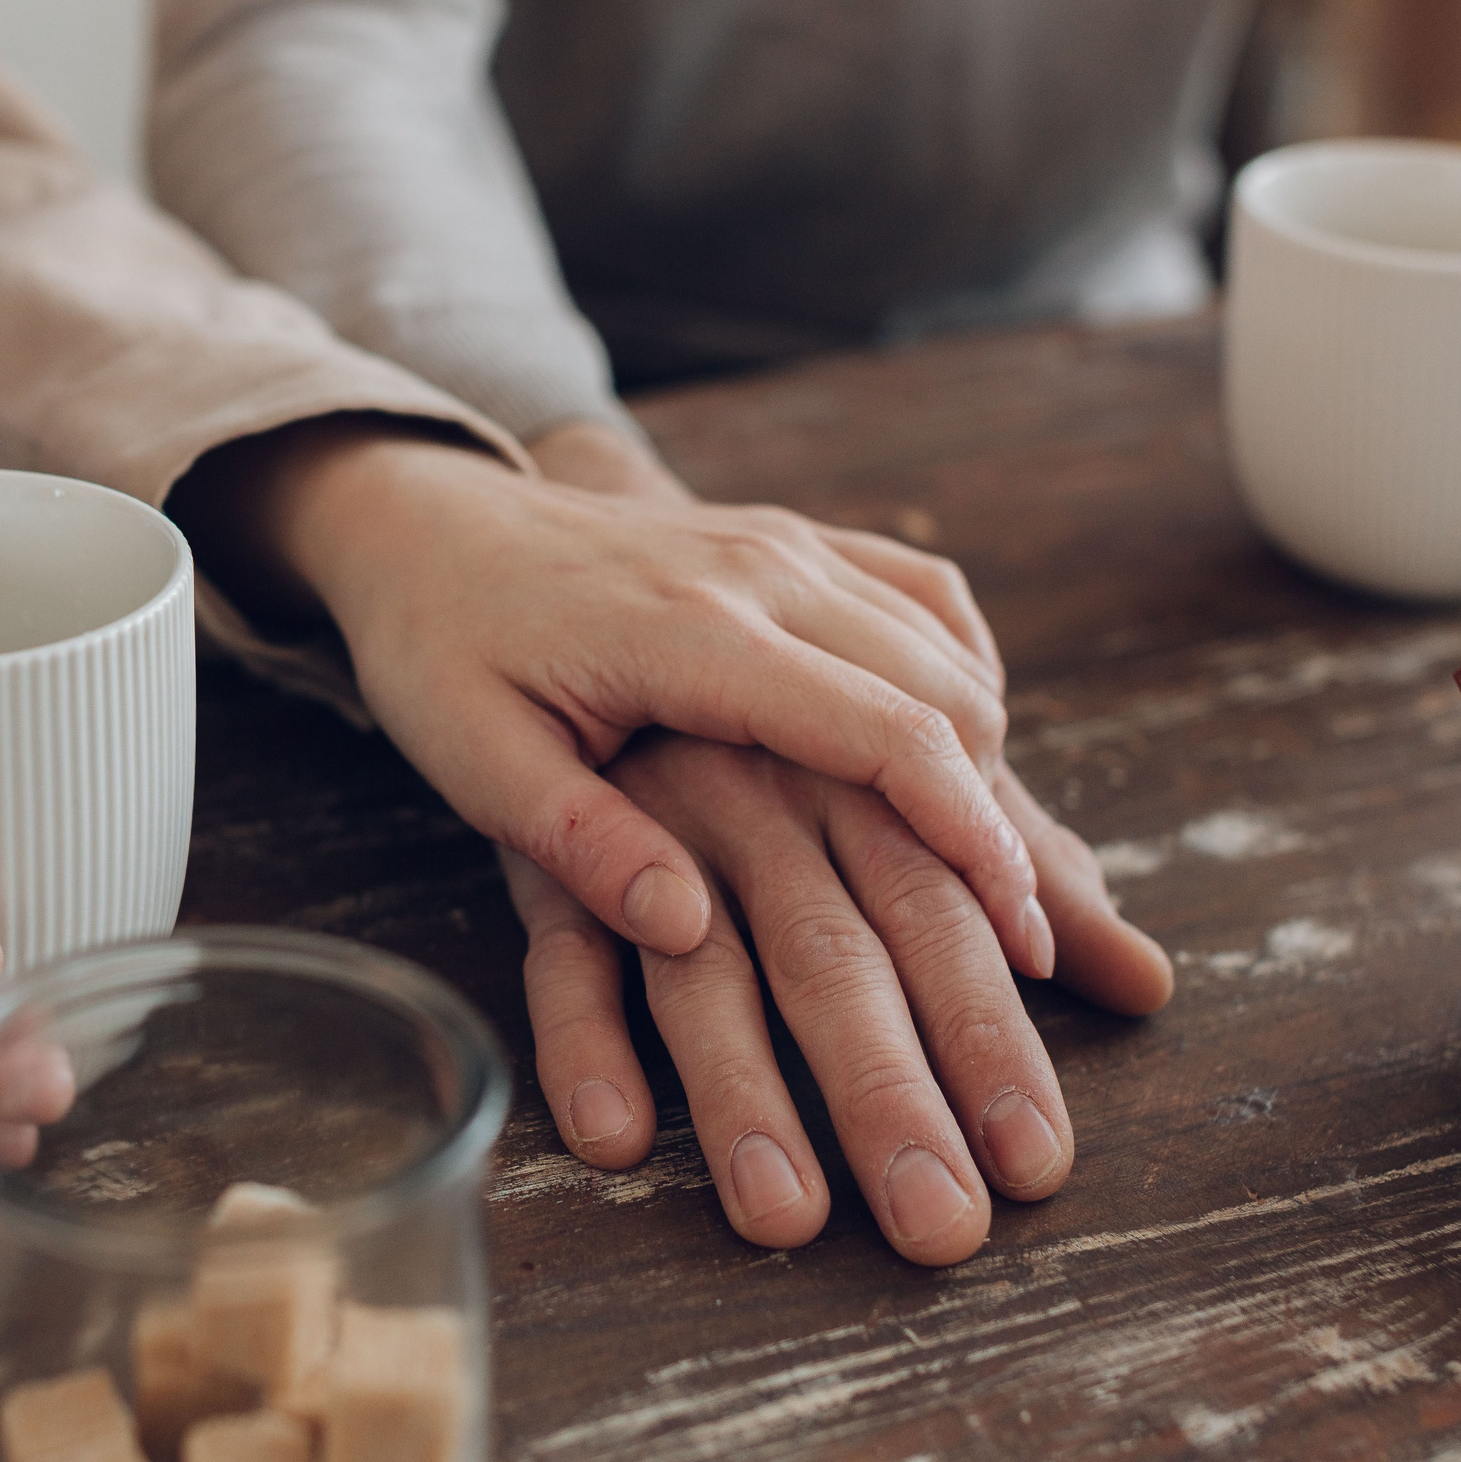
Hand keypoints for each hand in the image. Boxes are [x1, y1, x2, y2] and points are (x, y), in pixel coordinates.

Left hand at [178, 419, 1047, 977]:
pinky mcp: (793, 539)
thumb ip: (582, 844)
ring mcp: (787, 543)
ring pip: (949, 646)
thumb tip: (688, 929)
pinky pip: (923, 597)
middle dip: (1004, 820)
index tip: (1020, 935)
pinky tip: (958, 758)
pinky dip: (963, 678)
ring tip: (1002, 875)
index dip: (968, 836)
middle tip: (1031, 939)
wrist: (429, 522)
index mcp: (695, 632)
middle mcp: (765, 570)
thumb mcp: (475, 763)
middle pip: (947, 689)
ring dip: (988, 757)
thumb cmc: (443, 652)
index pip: (884, 731)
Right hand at [503, 735, 1171, 1264]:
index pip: (944, 919)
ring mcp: (653, 831)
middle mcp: (765, 799)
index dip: (990, 1038)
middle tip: (941, 1227)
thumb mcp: (891, 789)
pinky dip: (584, 1039)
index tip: (1035, 1158)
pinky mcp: (551, 861)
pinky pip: (563, 954)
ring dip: (740, 1093)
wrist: (583, 614)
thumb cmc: (771, 724)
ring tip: (785, 1217)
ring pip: (702, 970)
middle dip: (890, 1095)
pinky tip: (614, 1136)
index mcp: (859, 781)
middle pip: (835, 957)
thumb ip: (1014, 876)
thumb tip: (1144, 981)